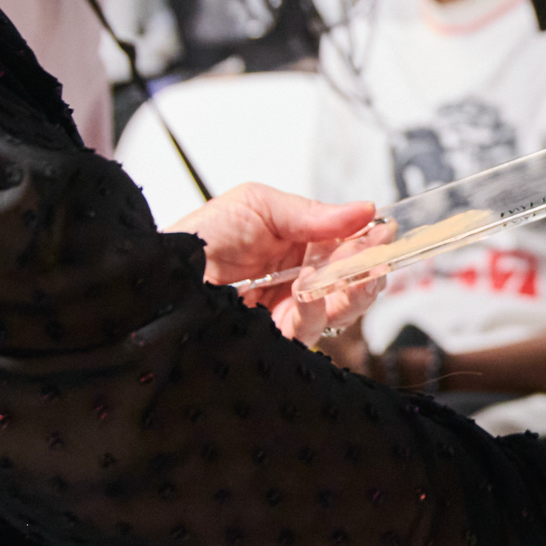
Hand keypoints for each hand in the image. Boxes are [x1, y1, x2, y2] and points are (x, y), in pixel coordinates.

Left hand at [169, 184, 382, 345]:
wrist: (161, 273)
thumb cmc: (200, 237)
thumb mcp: (258, 206)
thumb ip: (312, 213)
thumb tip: (365, 211)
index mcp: (300, 247)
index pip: (349, 248)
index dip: (370, 242)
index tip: (385, 231)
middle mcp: (300, 281)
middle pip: (355, 282)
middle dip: (368, 267)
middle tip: (372, 252)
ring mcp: (290, 312)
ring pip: (342, 310)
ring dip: (347, 288)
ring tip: (338, 270)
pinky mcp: (277, 339)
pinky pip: (311, 331)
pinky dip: (315, 311)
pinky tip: (308, 292)